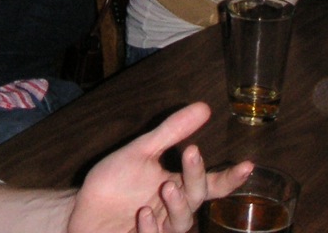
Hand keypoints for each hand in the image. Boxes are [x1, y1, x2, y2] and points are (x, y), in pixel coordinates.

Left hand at [67, 103, 251, 232]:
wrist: (80, 208)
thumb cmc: (113, 181)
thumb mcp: (140, 151)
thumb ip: (171, 132)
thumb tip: (205, 107)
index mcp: (176, 186)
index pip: (210, 184)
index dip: (229, 178)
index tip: (247, 164)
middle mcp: (171, 210)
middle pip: (196, 199)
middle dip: (196, 178)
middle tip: (191, 153)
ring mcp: (158, 229)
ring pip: (182, 225)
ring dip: (178, 206)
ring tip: (168, 186)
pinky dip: (150, 228)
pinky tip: (143, 213)